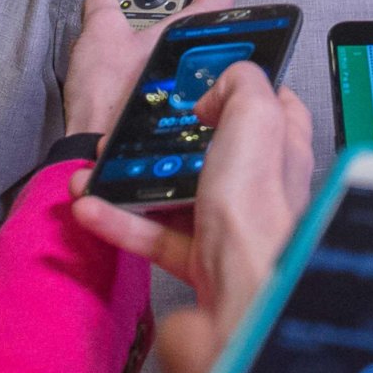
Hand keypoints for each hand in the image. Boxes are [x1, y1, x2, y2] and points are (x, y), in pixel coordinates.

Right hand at [62, 0, 233, 139]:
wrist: (97, 151)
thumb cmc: (106, 101)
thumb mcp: (98, 35)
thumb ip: (103, 6)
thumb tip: (102, 0)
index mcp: (188, 37)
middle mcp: (199, 66)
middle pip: (203, 28)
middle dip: (179, 13)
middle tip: (158, 4)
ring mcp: (191, 93)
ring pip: (189, 58)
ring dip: (169, 46)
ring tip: (140, 38)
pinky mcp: (177, 115)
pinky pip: (176, 84)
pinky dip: (161, 75)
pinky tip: (138, 75)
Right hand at [73, 58, 312, 337]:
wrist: (241, 294)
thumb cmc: (257, 209)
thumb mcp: (255, 117)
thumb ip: (241, 83)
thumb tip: (219, 87)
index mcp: (281, 147)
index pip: (273, 106)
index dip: (243, 88)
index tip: (207, 78)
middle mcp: (259, 186)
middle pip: (213, 149)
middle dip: (169, 138)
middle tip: (137, 129)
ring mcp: (228, 223)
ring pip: (176, 193)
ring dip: (131, 180)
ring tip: (98, 168)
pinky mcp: (199, 258)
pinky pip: (152, 234)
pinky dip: (118, 220)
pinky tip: (90, 207)